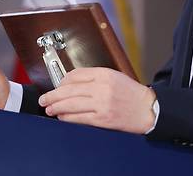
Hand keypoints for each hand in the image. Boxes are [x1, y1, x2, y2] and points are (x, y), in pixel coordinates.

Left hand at [38, 67, 155, 133]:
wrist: (148, 109)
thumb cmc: (131, 94)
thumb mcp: (114, 76)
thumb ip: (94, 77)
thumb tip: (70, 83)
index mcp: (104, 74)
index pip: (75, 75)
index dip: (62, 81)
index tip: (57, 86)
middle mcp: (102, 88)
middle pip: (69, 90)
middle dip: (53, 95)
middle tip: (44, 99)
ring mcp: (102, 104)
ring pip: (71, 104)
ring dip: (56, 107)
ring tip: (49, 108)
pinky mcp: (103, 119)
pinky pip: (79, 118)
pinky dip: (67, 118)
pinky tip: (62, 117)